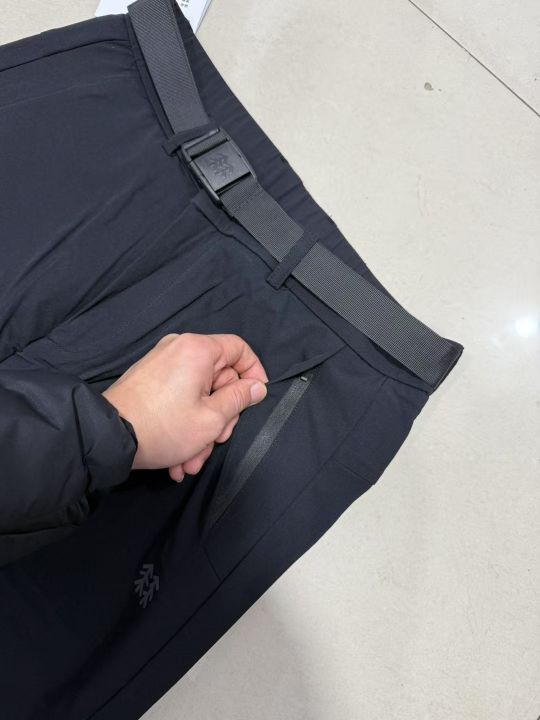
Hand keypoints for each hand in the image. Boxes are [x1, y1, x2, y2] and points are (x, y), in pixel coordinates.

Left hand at [102, 332, 268, 481]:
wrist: (108, 439)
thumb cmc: (162, 427)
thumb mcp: (212, 419)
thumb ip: (239, 399)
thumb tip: (256, 387)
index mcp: (198, 350)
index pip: (239, 348)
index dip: (254, 373)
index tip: (255, 398)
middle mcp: (179, 349)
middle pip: (218, 378)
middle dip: (220, 416)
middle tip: (216, 441)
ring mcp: (162, 364)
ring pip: (198, 395)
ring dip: (200, 430)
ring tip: (191, 460)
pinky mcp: (149, 380)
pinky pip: (178, 398)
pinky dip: (183, 425)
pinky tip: (177, 457)